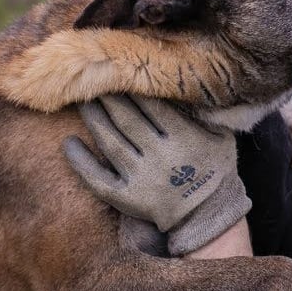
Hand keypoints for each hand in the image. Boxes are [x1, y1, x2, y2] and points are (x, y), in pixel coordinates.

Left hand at [64, 95, 249, 255]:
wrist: (209, 215)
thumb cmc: (218, 172)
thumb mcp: (223, 138)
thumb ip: (208, 114)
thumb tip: (190, 88)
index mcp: (184, 138)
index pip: (152, 106)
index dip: (134, 90)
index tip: (121, 75)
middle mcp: (160, 155)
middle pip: (127, 120)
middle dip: (110, 99)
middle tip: (94, 81)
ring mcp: (141, 178)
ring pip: (110, 142)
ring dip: (94, 120)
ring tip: (83, 103)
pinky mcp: (126, 198)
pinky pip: (97, 178)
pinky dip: (81, 161)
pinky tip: (69, 143)